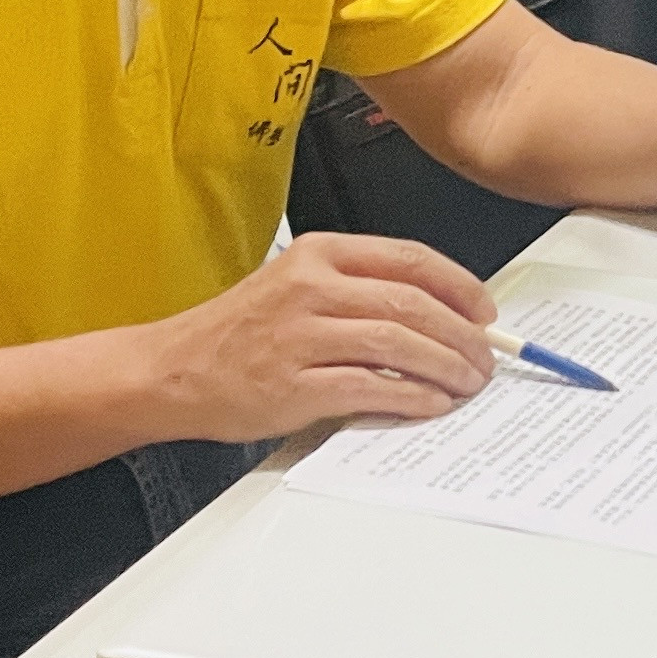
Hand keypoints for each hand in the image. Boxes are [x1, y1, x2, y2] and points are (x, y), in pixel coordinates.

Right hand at [148, 232, 498, 435]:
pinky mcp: (294, 385)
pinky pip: (370, 388)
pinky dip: (411, 397)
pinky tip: (430, 403)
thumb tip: (438, 313)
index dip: (460, 286)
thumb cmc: (238, 332)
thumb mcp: (295, 285)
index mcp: (318, 254)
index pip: (410, 260)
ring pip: (398, 344)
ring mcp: (301, 337)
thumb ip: (358, 290)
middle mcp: (311, 288)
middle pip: (413, 304)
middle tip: (484, 357)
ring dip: (446, 366)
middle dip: (462, 334)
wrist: (172, 370)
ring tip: (467, 382)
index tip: (485, 311)